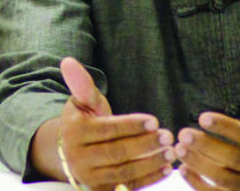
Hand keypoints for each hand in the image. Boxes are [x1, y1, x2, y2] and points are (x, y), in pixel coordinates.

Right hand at [53, 57, 173, 189]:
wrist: (69, 152)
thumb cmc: (83, 121)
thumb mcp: (81, 102)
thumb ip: (82, 84)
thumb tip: (68, 61)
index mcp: (74, 132)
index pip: (108, 129)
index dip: (132, 125)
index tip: (154, 120)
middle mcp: (78, 158)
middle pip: (117, 152)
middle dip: (145, 145)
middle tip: (168, 136)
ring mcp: (89, 178)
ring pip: (124, 172)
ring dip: (151, 163)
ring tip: (171, 152)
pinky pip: (127, 187)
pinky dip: (148, 180)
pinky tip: (165, 169)